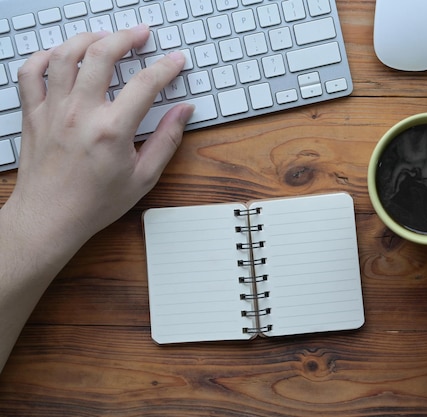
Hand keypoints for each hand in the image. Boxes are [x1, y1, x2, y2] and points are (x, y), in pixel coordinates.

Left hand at [0, 26, 193, 371]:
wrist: (50, 218)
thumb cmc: (95, 202)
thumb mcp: (144, 177)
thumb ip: (167, 140)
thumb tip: (183, 112)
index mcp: (112, 130)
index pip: (146, 84)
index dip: (166, 67)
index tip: (176, 60)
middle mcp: (80, 113)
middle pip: (102, 55)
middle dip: (126, 37)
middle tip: (141, 35)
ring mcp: (53, 110)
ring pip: (65, 55)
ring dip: (88, 39)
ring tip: (104, 38)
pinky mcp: (33, 114)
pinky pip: (30, 73)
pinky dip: (44, 57)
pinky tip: (61, 57)